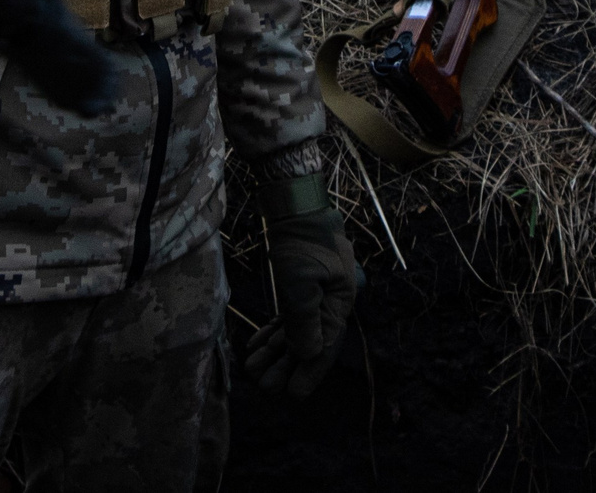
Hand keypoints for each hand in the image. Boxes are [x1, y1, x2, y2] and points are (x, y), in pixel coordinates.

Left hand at [245, 195, 359, 397]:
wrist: (296, 200)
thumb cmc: (301, 238)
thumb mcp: (301, 282)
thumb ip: (305, 320)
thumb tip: (309, 354)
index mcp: (339, 301)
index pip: (325, 345)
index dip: (309, 372)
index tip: (294, 394)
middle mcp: (331, 299)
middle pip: (310, 340)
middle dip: (287, 365)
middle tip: (265, 385)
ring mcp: (316, 290)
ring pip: (296, 328)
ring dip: (276, 350)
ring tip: (255, 367)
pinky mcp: (301, 281)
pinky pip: (289, 314)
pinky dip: (275, 330)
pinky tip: (257, 344)